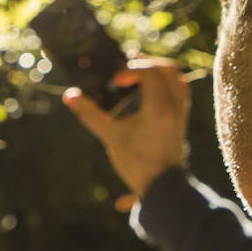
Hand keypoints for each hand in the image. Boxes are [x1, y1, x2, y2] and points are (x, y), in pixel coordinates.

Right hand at [63, 56, 190, 200]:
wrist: (163, 187)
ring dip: (157, 71)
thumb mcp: (111, 138)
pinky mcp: (181, 118)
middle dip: (145, 63)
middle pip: (167, 67)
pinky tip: (148, 91)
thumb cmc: (137, 164)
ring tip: (136, 75)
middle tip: (125, 70)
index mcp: (159, 108)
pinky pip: (180, 90)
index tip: (115, 82)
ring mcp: (180, 112)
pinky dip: (166, 83)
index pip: (149, 72)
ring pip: (176, 77)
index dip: (130, 69)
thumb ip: (91, 115)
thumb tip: (70, 96)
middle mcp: (174, 106)